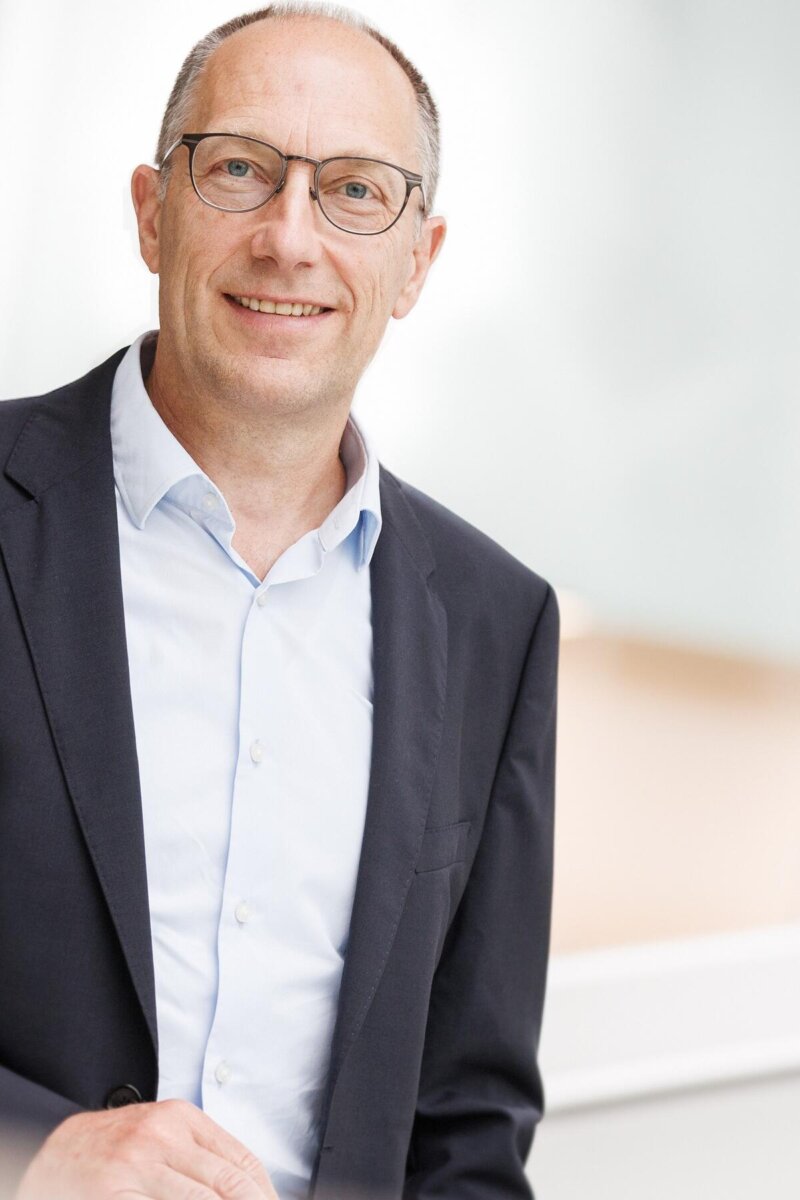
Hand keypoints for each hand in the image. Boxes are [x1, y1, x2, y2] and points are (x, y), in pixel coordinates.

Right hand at [15, 1098, 277, 1198]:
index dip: (265, 1193)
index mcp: (180, 1117)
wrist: (56, 1153)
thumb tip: (251, 1187)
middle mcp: (161, 1137)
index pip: (242, 1162)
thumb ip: (201, 1154)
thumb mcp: (162, 1136)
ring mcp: (136, 1167)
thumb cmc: (115, 1149)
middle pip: (229, 1185)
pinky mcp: (115, 1193)